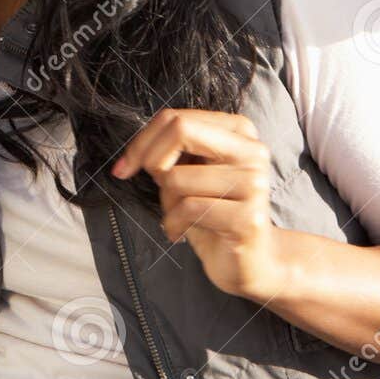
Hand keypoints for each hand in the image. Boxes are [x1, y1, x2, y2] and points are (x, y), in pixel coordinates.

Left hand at [113, 109, 286, 302]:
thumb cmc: (212, 213)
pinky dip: (173, 224)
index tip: (125, 167)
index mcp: (238, 131)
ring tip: (182, 215)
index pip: (176, 117)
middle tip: (154, 184)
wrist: (250, 261)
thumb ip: (174, 150)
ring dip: (167, 202)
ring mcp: (254, 183)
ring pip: (178, 177)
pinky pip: (188, 209)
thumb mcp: (191, 172)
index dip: (142, 141)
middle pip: (181, 130)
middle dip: (152, 159)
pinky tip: (182, 232)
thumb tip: (134, 154)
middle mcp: (252, 151)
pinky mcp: (248, 217)